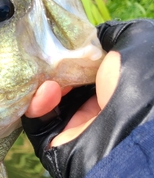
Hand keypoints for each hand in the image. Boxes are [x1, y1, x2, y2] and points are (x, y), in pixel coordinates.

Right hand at [22, 19, 153, 177]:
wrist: (131, 139)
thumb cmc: (140, 86)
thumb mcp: (138, 41)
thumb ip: (112, 33)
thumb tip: (89, 36)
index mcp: (118, 83)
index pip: (85, 63)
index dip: (70, 50)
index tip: (59, 40)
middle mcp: (97, 105)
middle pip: (62, 79)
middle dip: (50, 66)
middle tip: (45, 56)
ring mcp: (76, 126)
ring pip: (45, 99)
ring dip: (41, 83)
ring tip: (47, 78)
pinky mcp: (55, 144)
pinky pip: (36, 122)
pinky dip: (36, 105)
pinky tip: (45, 94)